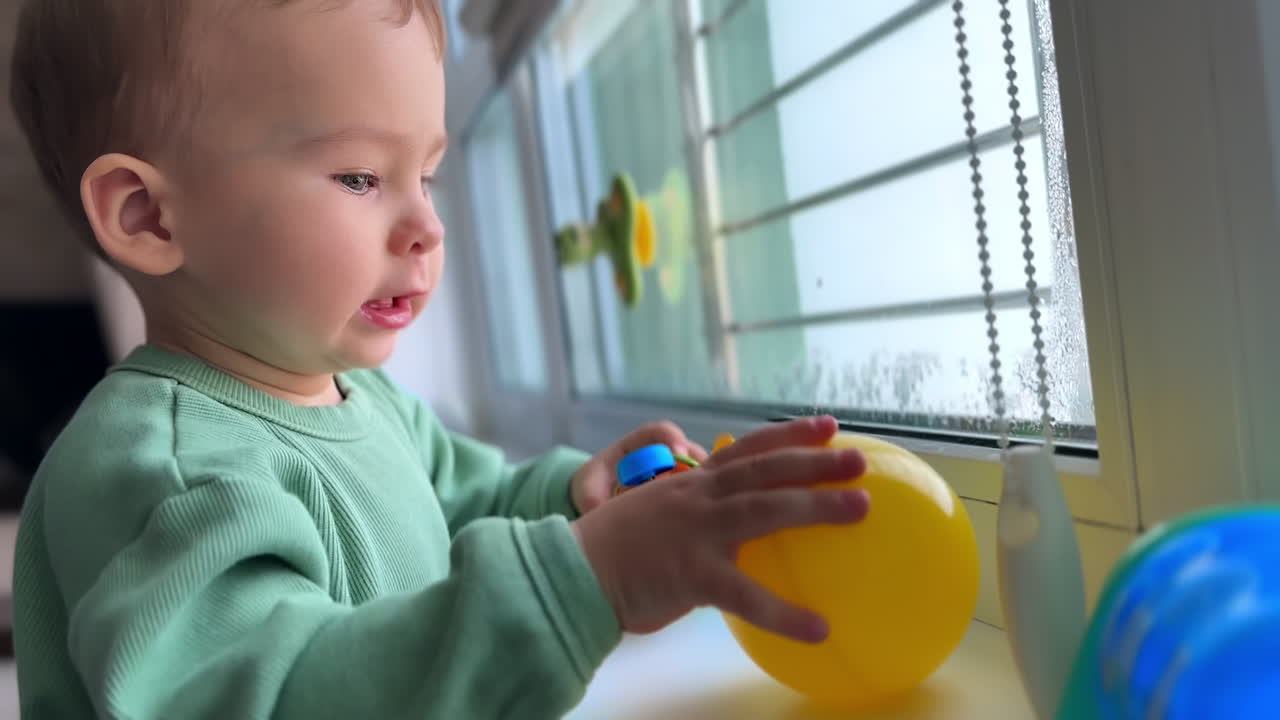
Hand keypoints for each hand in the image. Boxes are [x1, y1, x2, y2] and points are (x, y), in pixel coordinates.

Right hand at [572, 416, 869, 643]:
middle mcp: (698, 497)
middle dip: (814, 461)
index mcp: (690, 484)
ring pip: (764, 510)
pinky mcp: (691, 573)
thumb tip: (734, 530)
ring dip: (815, 506)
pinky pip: (746, 596)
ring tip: (860, 508)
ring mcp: (695, 531)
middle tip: (859, 459)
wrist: (571, 571)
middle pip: (765, 470)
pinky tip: (819, 628)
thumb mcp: (656, 515)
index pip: (747, 450)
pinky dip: (784, 613)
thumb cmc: (613, 551)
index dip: (789, 435)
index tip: (828, 425)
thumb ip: (694, 514)